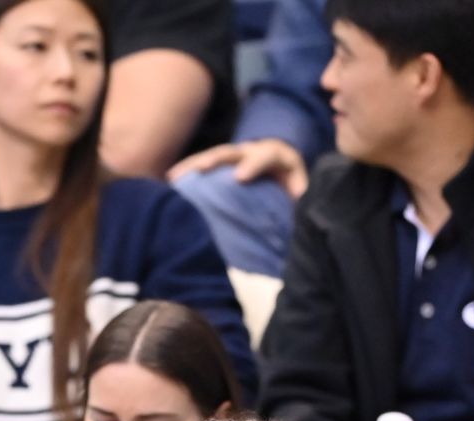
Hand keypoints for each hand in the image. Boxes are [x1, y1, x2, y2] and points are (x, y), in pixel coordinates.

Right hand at [167, 139, 308, 198]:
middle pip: (231, 152)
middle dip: (215, 159)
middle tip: (201, 170)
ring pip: (211, 157)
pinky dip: (187, 173)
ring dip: (192, 165)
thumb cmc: (292, 184)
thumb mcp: (303, 189)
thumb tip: (299, 216)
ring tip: (174, 178)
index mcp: (275, 156)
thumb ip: (302, 200)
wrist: (283, 165)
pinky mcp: (220, 165)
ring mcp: (233, 156)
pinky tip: (170, 184)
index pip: (265, 156)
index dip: (253, 165)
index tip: (240, 179)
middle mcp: (250, 151)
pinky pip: (202, 166)